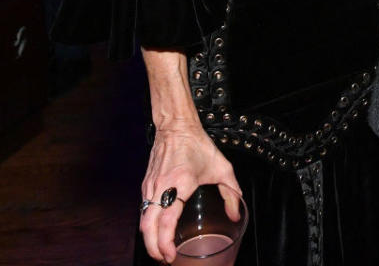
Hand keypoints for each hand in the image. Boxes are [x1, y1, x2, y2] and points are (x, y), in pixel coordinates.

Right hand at [139, 122, 241, 263]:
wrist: (176, 126)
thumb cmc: (198, 144)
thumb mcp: (222, 167)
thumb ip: (231, 191)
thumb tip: (235, 213)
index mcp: (180, 183)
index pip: (166, 220)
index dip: (165, 242)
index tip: (170, 255)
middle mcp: (162, 186)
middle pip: (148, 227)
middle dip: (153, 248)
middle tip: (165, 259)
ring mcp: (151, 186)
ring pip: (143, 220)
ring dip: (149, 239)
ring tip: (161, 251)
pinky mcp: (146, 185)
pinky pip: (143, 210)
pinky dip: (148, 225)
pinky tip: (157, 232)